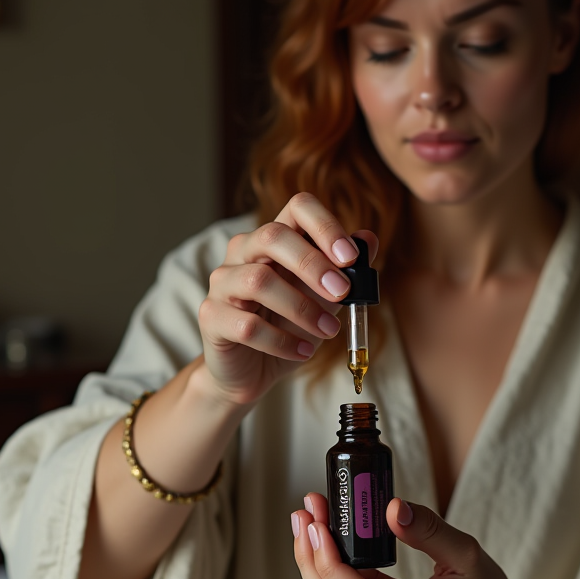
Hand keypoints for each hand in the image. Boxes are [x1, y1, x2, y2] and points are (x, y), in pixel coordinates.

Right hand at [198, 193, 377, 406]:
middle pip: (272, 236)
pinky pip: (247, 325)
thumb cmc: (288, 328)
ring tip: (329, 331)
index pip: (297, 207)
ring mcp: (222, 283)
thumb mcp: (325, 300)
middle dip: (312, 264)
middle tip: (342, 292)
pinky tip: (302, 352)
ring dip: (302, 308)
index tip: (350, 256)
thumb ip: (344, 271)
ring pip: (258, 281)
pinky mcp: (211, 317)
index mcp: (274, 240)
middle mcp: (243, 252)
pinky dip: (281, 341)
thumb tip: (368, 240)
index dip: (325, 225)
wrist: (252, 371)